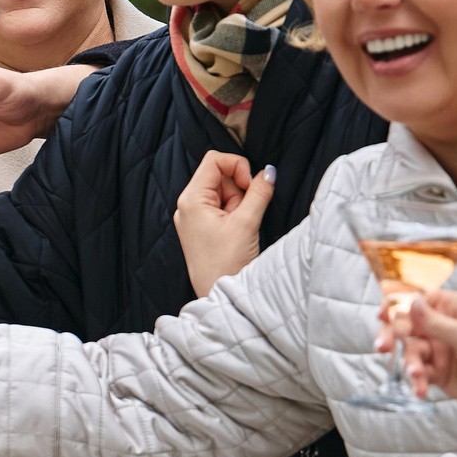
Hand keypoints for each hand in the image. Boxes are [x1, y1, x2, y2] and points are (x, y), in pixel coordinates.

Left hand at [174, 152, 273, 296]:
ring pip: (224, 193)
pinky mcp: (202, 228)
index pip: (214, 160)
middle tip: (244, 214)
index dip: (238, 166)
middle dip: (239, 190)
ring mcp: (193, 217)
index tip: (251, 185)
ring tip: (239, 227)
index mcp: (191, 199)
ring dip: (239, 204)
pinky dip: (234, 214)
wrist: (219, 296)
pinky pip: (221, 208)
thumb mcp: (247, 223)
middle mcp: (187, 205)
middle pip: (220, 176)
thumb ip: (259, 192)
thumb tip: (268, 172)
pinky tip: (236, 232)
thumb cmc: (226, 264)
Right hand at [393, 288, 456, 431]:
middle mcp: (446, 328)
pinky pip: (420, 374)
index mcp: (456, 309)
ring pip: (411, 352)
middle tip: (382, 346)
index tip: (383, 314)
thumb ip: (436, 322)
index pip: (420, 300)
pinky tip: (420, 390)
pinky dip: (416, 381)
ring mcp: (443, 351)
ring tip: (416, 376)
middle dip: (393, 336)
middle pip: (407, 326)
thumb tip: (411, 302)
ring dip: (409, 364)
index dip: (398, 305)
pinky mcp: (442, 374)